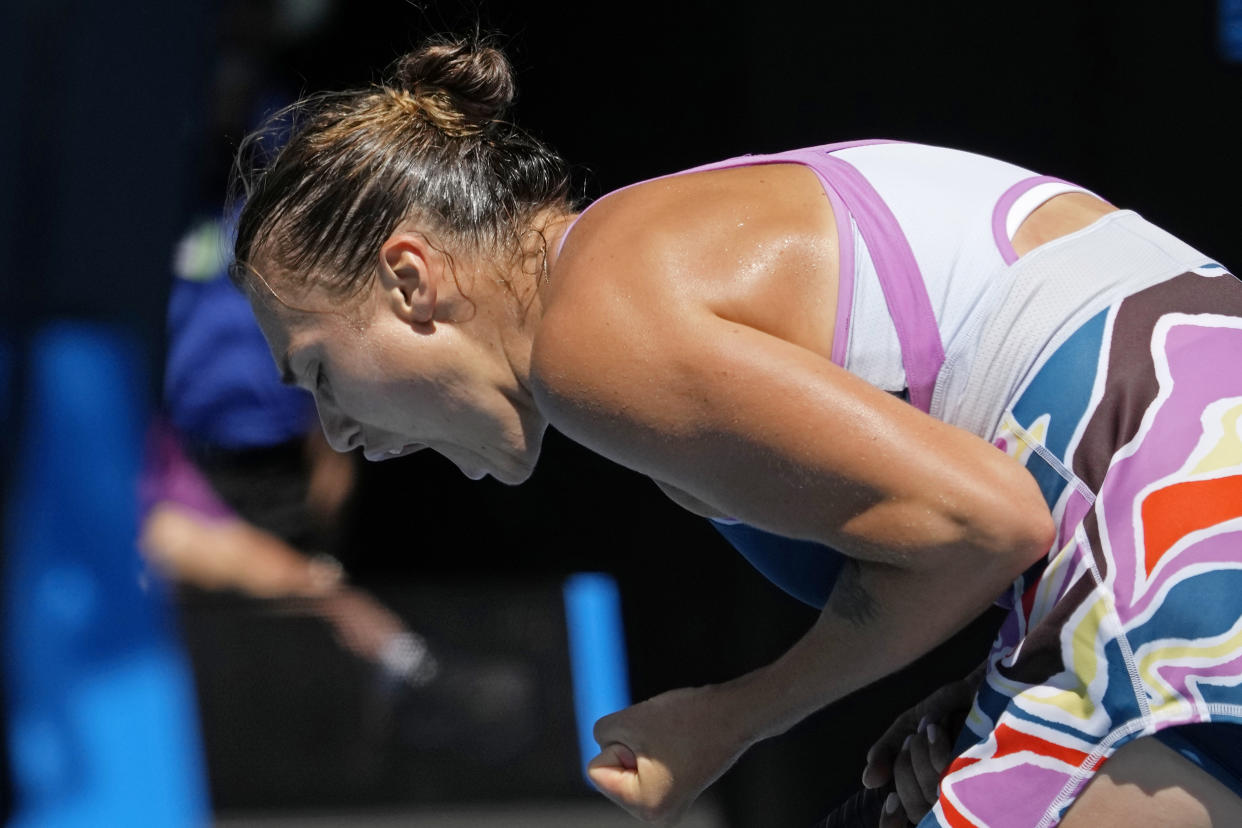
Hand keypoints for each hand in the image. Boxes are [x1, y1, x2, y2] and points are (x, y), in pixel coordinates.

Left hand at [588, 685, 744, 823]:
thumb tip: (605, 746)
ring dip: (641, 745)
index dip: (619, 745)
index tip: (654, 742)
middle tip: (664, 740)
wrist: (734, 714)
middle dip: (629, 747)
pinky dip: (652, 747)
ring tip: (671, 741)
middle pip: (611, 771)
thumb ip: (601, 735)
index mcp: (646, 807)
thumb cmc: (686, 718)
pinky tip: (677, 744)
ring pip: (626, 766)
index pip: (597, 770)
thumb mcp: (626, 720)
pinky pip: (642, 765)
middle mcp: (657, 815)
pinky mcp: (673, 790)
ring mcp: (667, 805)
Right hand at [862, 664, 983, 826]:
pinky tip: (936, 729)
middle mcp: (949, 797)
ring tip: (928, 730)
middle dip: (904, 770)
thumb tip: (867, 781)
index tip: (891, 802)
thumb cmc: (949, 710)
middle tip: (911, 740)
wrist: (984, 683)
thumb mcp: (908, 725)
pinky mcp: (985, 775)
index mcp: (927, 790)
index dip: (892, 822)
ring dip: (919, 754)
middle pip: (914, 808)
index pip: (903, 824)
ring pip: (931, 793)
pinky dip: (935, 747)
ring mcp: (969, 789)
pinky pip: (947, 773)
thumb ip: (887, 751)